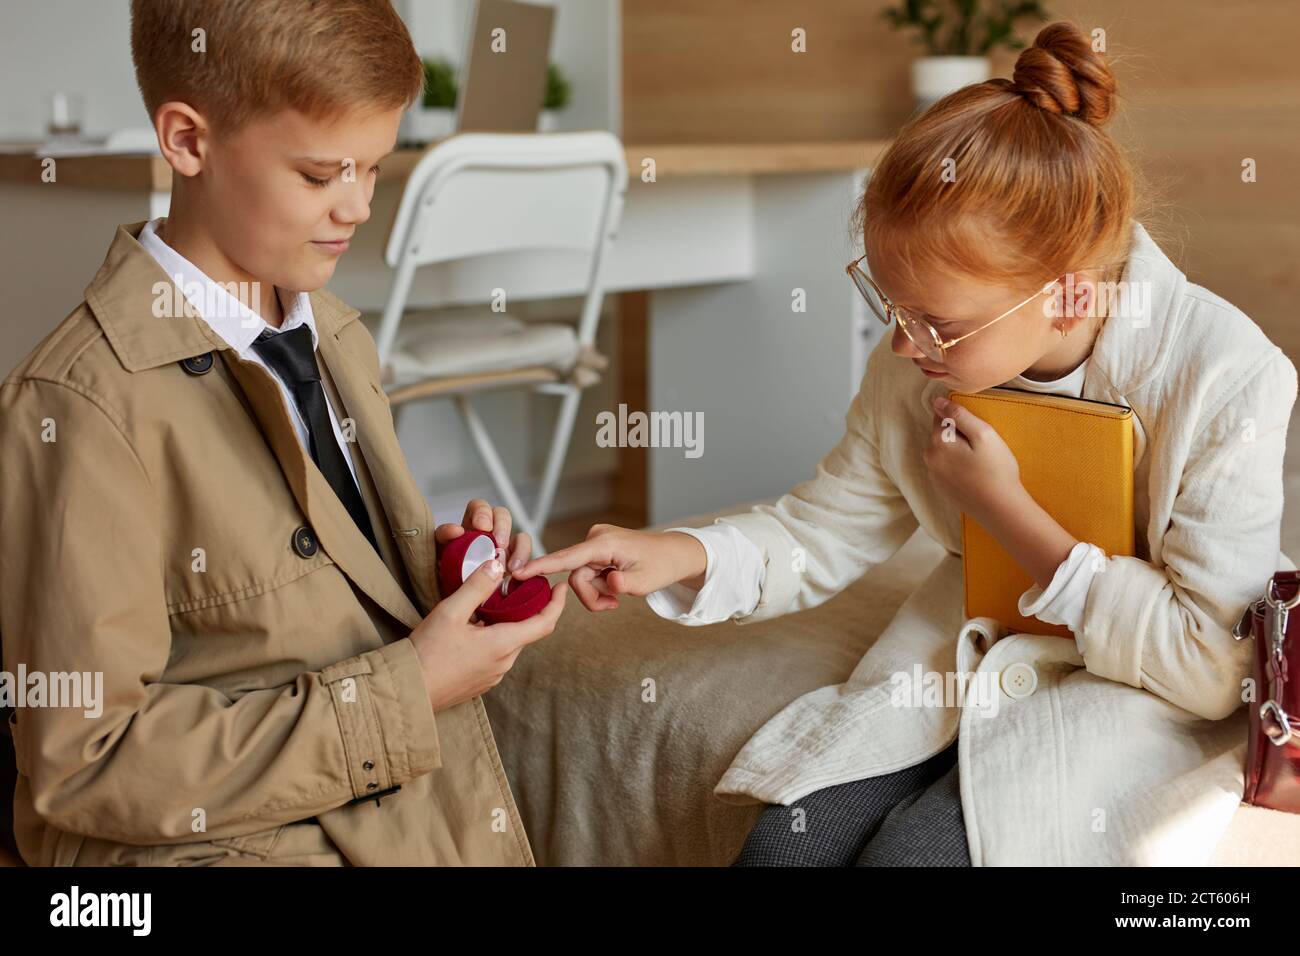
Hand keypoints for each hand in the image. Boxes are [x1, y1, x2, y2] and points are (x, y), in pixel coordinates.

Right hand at [408, 552, 568, 710]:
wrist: (408, 692)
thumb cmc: (427, 653)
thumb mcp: (451, 612)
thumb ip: (476, 586)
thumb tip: (498, 564)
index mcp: (503, 644)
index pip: (544, 623)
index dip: (557, 603)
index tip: (561, 587)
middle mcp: (504, 663)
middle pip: (525, 630)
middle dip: (525, 608)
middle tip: (514, 586)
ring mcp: (493, 675)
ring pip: (509, 643)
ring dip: (505, 624)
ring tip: (488, 605)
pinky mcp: (480, 682)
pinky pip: (495, 656)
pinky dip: (493, 638)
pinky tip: (472, 629)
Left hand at [434, 499, 531, 619]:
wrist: (451, 612)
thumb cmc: (444, 580)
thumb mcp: (438, 556)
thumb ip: (445, 539)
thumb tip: (457, 530)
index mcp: (469, 529)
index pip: (479, 508)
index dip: (482, 512)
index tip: (481, 526)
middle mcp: (489, 538)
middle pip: (503, 517)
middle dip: (503, 526)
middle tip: (499, 543)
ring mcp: (504, 554)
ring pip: (520, 539)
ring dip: (520, 549)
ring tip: (512, 567)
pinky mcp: (514, 572)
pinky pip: (528, 564)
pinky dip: (527, 568)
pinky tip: (519, 578)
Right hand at [512, 524, 706, 611]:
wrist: (673, 553)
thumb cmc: (661, 566)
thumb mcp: (647, 582)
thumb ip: (625, 584)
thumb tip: (610, 581)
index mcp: (605, 543)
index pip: (567, 557)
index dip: (542, 566)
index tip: (518, 572)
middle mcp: (595, 538)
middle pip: (575, 576)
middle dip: (591, 596)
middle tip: (613, 605)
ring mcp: (594, 542)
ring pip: (579, 578)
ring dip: (596, 593)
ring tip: (617, 596)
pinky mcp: (595, 548)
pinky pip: (585, 572)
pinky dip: (598, 585)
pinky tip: (614, 584)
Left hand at [925, 394, 1023, 525]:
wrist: (1000, 509)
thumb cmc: (995, 469)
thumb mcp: (983, 434)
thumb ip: (959, 414)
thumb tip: (937, 401)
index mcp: (937, 442)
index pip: (942, 417)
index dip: (962, 419)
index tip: (977, 432)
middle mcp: (929, 458)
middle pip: (942, 434)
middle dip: (959, 435)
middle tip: (982, 448)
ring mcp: (933, 475)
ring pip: (944, 451)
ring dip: (958, 451)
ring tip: (980, 462)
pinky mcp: (941, 488)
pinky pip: (947, 467)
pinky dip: (958, 466)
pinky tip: (975, 474)